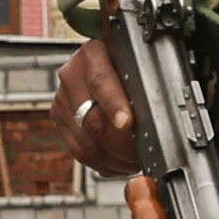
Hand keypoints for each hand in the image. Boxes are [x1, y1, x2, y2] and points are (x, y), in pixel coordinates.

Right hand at [56, 34, 144, 170]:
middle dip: (120, 144)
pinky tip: (120, 162)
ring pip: (85, 143)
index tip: (127, 122)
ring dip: (114, 159)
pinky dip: (104, 163)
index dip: (115, 106)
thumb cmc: (124, 63)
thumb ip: (143, 81)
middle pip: (91, 120)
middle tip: (141, 154)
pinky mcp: (60, 120)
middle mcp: (72, 75)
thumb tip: (159, 111)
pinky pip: (79, 152)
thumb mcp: (137, 62)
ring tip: (135, 162)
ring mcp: (62, 99)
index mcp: (92, 55)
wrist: (104, 62)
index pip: (101, 82)